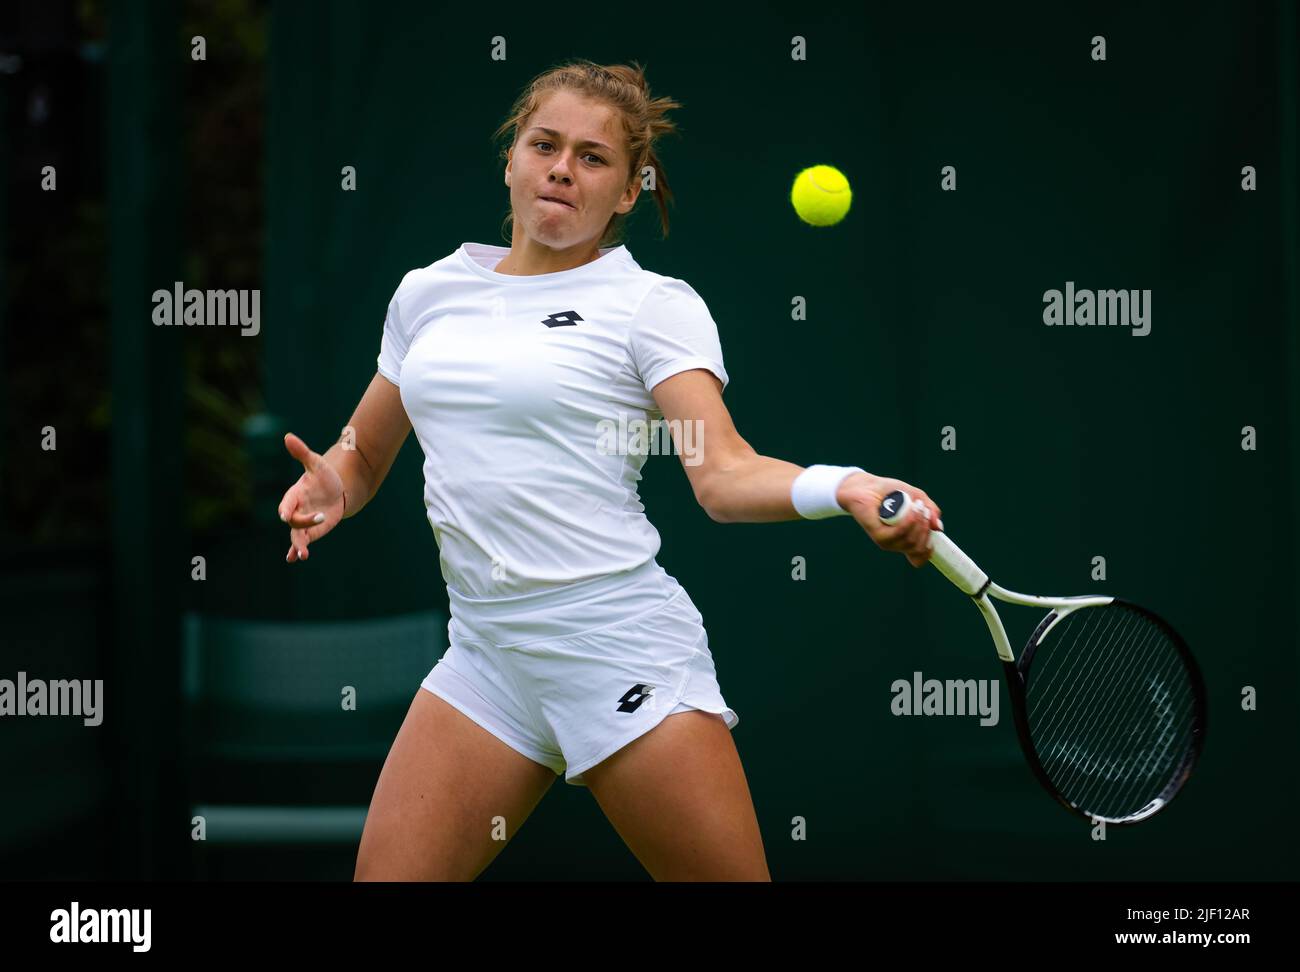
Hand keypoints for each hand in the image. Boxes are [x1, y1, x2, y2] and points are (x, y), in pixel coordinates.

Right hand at [277, 432, 345, 562]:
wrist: (336, 490)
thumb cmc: (323, 476)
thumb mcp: (316, 464)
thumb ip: (302, 453)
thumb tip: (287, 436)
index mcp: (294, 494)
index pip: (287, 503)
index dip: (286, 508)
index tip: (284, 516)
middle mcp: (296, 510)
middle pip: (294, 521)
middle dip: (304, 523)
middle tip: (320, 519)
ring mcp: (303, 522)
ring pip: (296, 535)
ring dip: (298, 545)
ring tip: (302, 554)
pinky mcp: (311, 532)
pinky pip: (301, 543)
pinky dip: (297, 551)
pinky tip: (296, 559)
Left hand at [836, 472, 942, 567]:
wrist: (867, 485)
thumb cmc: (891, 492)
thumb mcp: (918, 498)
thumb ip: (931, 511)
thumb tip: (938, 528)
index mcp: (906, 539)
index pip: (920, 557)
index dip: (929, 550)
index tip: (935, 533)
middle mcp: (896, 543)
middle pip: (919, 548)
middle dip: (926, 529)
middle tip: (924, 509)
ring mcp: (887, 541)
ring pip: (911, 542)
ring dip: (919, 523)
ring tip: (917, 506)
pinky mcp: (878, 535)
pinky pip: (898, 534)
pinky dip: (908, 522)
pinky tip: (911, 509)